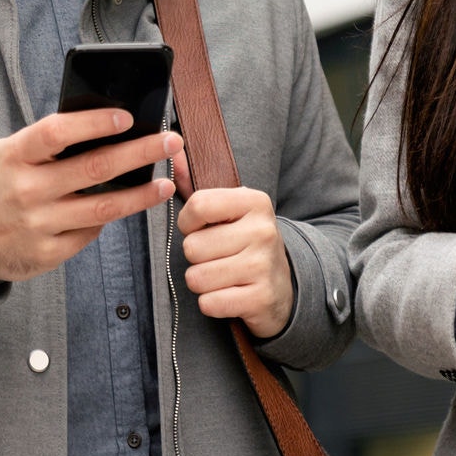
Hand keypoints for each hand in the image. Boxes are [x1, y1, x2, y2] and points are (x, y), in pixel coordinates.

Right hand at [0, 110, 182, 282]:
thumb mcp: (8, 153)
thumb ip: (45, 141)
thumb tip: (102, 126)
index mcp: (15, 156)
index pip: (58, 132)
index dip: (94, 123)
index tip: (127, 118)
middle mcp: (27, 190)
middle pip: (94, 168)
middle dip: (139, 152)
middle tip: (171, 141)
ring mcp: (39, 224)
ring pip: (103, 208)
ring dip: (141, 194)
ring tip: (166, 182)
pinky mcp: (48, 252)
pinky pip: (90, 233)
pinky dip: (110, 219)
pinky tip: (126, 207)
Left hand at [179, 187, 292, 337]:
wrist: (282, 287)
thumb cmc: (244, 244)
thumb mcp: (228, 211)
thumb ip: (195, 184)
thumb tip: (173, 152)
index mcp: (254, 202)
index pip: (197, 205)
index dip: (188, 223)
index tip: (201, 229)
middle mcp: (263, 230)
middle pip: (192, 247)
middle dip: (196, 258)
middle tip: (218, 257)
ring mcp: (264, 265)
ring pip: (197, 278)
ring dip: (203, 282)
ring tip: (223, 276)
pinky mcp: (261, 298)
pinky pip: (209, 303)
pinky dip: (212, 303)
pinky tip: (230, 295)